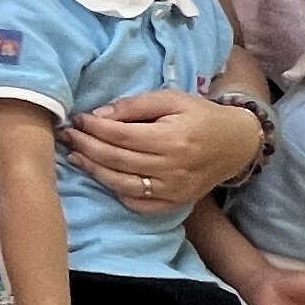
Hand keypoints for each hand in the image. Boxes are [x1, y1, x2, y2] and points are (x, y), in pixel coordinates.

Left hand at [63, 91, 262, 211]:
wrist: (237, 144)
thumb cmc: (201, 116)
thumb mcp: (172, 99)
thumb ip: (135, 106)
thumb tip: (99, 116)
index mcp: (172, 138)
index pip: (120, 135)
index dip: (94, 128)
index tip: (77, 120)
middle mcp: (171, 168)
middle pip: (117, 160)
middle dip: (87, 147)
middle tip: (67, 137)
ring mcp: (173, 190)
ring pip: (122, 184)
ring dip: (94, 171)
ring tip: (75, 157)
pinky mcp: (175, 204)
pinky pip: (138, 204)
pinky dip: (117, 192)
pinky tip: (104, 178)